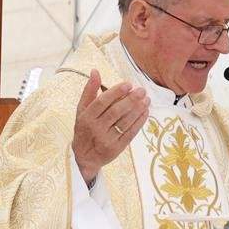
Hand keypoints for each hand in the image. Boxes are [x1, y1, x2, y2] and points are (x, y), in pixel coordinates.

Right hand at [70, 71, 148, 185]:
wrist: (84, 157)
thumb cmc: (84, 129)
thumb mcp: (82, 110)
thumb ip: (89, 91)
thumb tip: (95, 71)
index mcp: (86, 117)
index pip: (102, 102)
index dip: (115, 92)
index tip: (128, 84)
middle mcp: (96, 129)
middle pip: (115, 112)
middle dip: (130, 100)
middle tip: (141, 90)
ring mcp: (107, 140)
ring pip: (125, 123)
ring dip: (138, 110)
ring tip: (146, 99)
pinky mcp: (117, 148)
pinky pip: (130, 133)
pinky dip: (139, 122)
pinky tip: (145, 112)